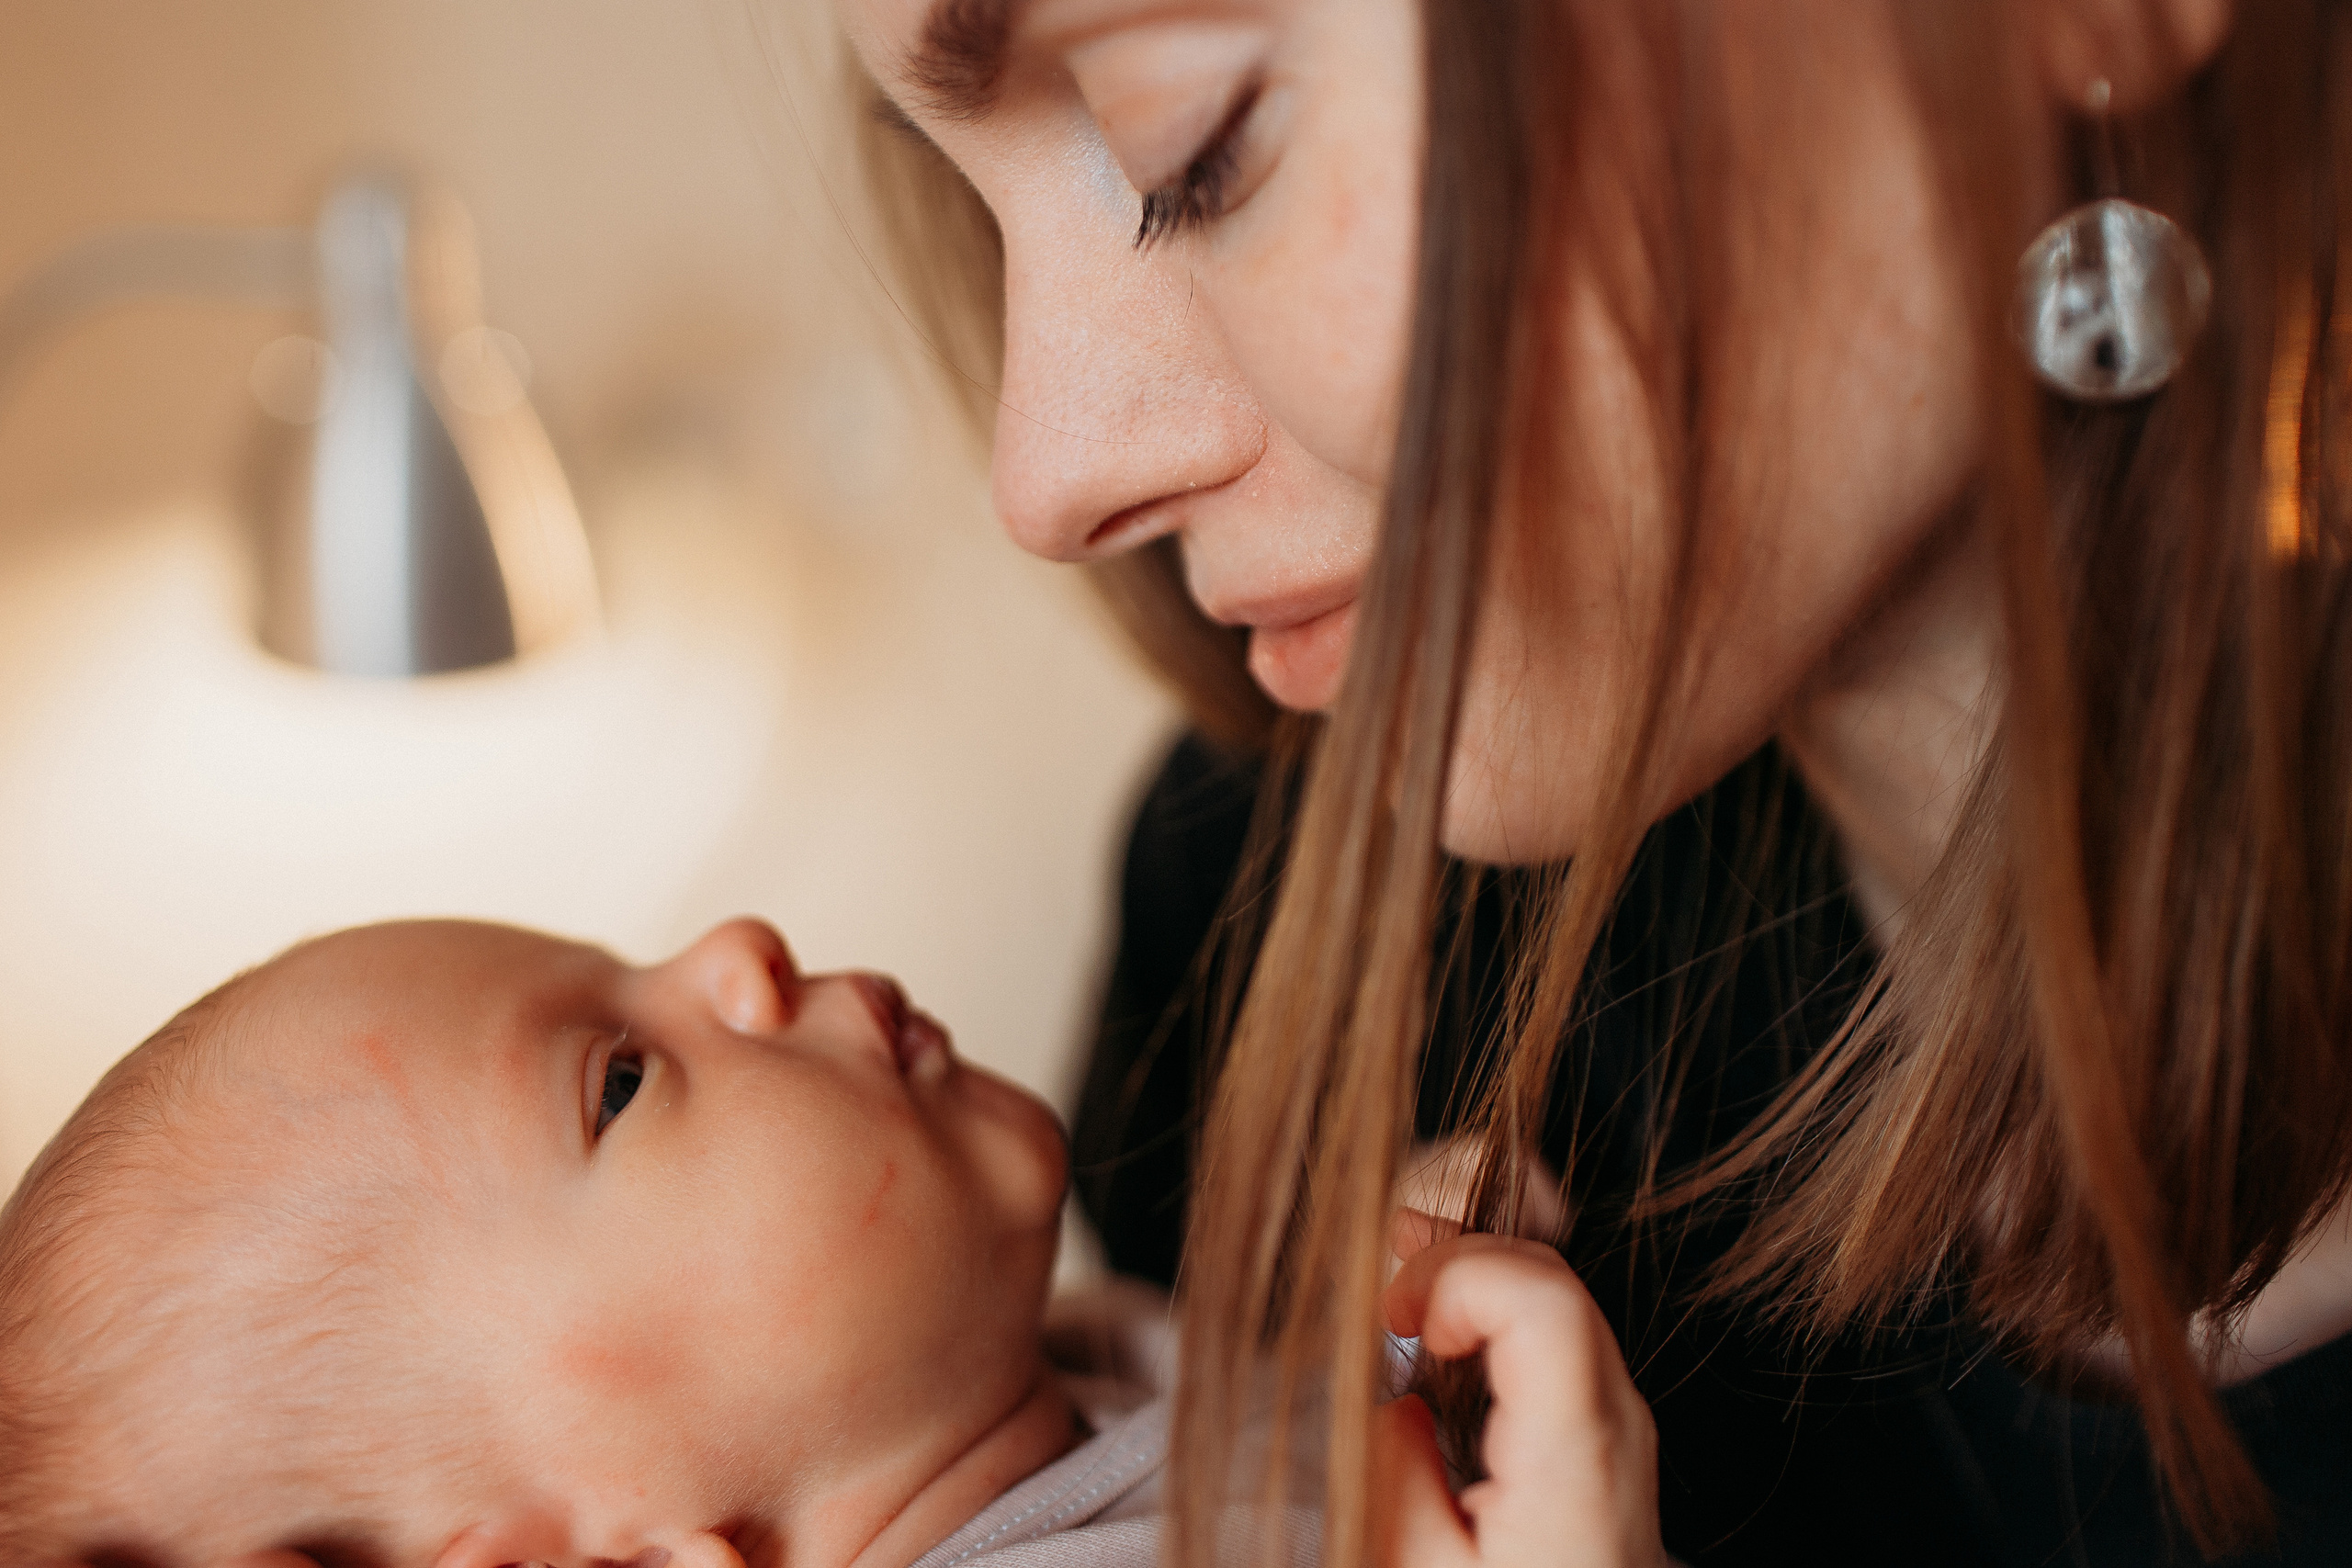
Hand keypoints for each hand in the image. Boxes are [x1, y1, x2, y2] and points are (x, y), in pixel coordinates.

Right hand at [1372, 1211, 1664, 1567]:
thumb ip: (1395, 1475)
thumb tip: (1390, 1403)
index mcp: (1571, 1452)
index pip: (1540, 1297)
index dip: (1458, 1275)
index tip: (1397, 1317)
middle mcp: (1614, 1421)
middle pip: (1547, 1275)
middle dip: (1453, 1261)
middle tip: (1385, 1302)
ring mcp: (1621, 1420)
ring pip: (1556, 1293)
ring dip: (1473, 1279)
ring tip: (1403, 1302)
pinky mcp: (1608, 1430)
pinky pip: (1559, 1333)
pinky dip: (1496, 1311)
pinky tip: (1444, 1333)